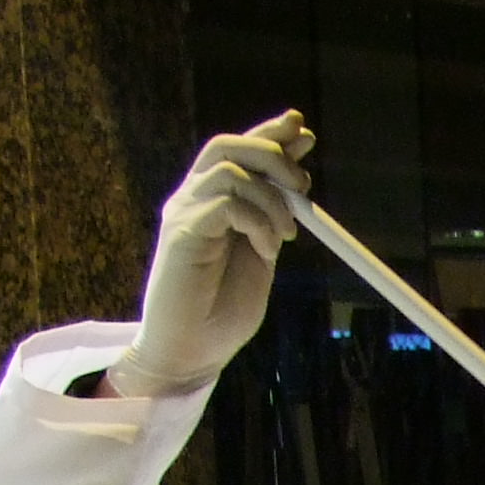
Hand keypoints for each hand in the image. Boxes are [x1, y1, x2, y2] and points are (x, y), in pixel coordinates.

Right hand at [114, 112, 310, 396]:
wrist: (192, 351)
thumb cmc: (223, 311)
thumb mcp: (261, 254)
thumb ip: (272, 218)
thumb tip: (296, 185)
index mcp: (213, 202)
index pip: (238, 151)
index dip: (270, 134)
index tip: (304, 133)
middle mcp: (193, 200)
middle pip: (228, 146)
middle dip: (272, 154)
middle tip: (303, 188)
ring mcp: (184, 214)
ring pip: (229, 169)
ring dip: (270, 199)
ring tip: (284, 238)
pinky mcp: (181, 233)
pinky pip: (225, 202)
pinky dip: (257, 220)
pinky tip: (266, 249)